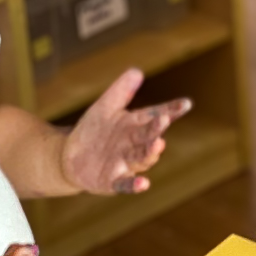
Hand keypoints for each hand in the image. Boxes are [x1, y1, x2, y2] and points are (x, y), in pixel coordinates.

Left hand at [60, 67, 191, 194]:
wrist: (69, 157)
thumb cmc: (93, 131)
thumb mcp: (105, 107)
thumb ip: (121, 91)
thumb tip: (137, 71)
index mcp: (136, 126)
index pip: (157, 116)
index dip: (172, 110)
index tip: (186, 104)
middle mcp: (135, 145)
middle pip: (150, 136)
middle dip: (157, 129)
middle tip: (163, 119)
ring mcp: (126, 164)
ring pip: (142, 158)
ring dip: (150, 153)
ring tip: (157, 144)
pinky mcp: (113, 182)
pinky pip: (126, 184)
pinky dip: (134, 185)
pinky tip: (143, 184)